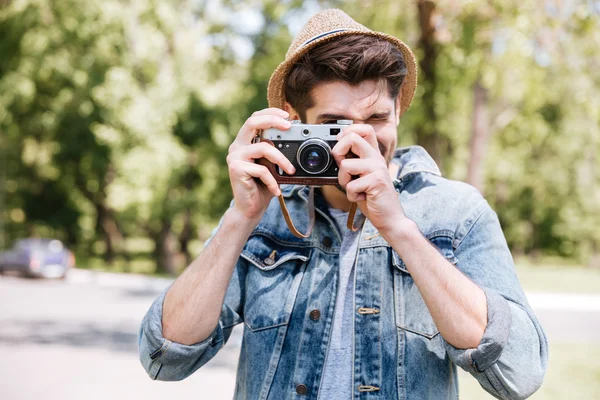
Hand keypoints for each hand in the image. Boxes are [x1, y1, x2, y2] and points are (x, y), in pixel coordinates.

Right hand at [226, 108, 295, 223]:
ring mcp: (234, 157)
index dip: (270, 113)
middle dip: (272, 120)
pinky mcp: (235, 169)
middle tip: (289, 126)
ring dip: (282, 160)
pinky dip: (273, 181)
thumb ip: (278, 150)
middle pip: (252, 122)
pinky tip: (276, 190)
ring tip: (291, 171)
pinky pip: (261, 169)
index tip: (288, 115)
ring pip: (263, 147)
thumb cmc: (263, 186)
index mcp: (245, 142)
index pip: (255, 118)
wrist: (250, 209)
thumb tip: (294, 133)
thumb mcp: (273, 165)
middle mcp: (237, 146)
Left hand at [331, 124, 405, 233]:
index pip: (364, 129)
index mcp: (373, 155)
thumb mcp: (361, 176)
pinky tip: (362, 198)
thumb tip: (334, 152)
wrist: (389, 217)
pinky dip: (351, 196)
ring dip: (344, 181)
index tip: (341, 147)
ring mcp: (377, 168)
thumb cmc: (372, 198)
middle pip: (352, 137)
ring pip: (346, 165)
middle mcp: (376, 158)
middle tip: (343, 168)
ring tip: (355, 189)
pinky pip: (350, 186)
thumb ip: (352, 163)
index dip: (347, 132)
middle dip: (338, 152)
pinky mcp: (376, 181)